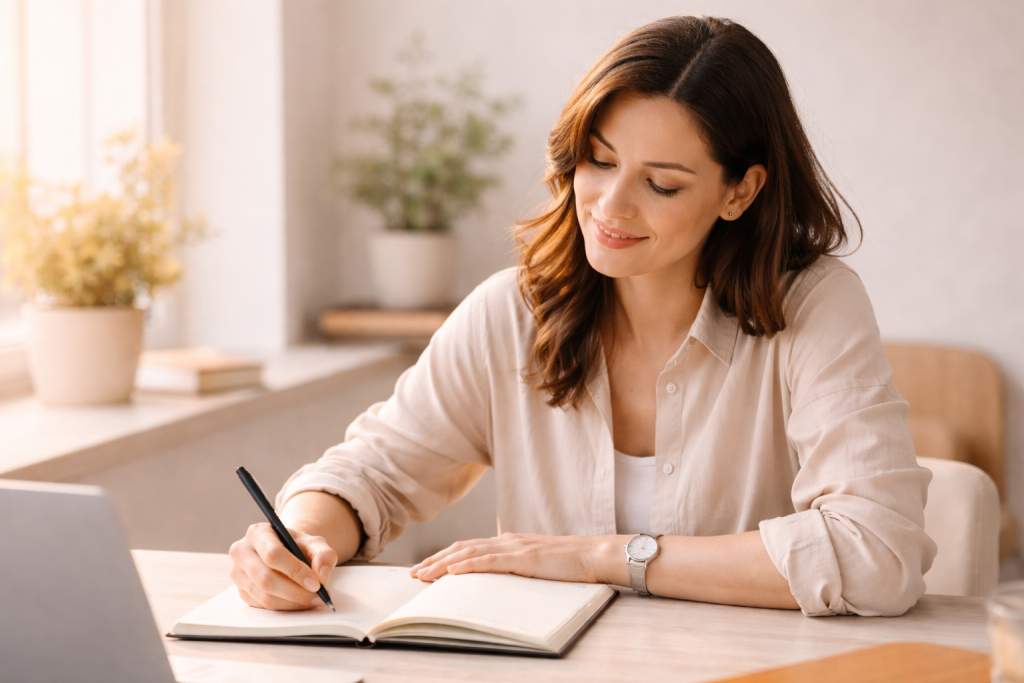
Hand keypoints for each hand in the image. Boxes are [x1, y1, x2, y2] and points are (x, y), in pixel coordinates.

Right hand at [229, 522, 337, 610]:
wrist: (285, 553)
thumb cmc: (298, 547)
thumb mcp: (314, 544)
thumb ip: (323, 555)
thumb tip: (322, 576)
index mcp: (258, 533)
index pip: (273, 555)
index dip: (296, 571)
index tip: (317, 584)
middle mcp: (242, 552)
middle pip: (266, 579)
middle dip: (296, 592)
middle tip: (318, 597)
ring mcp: (238, 574)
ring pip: (264, 596)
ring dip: (293, 603)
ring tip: (314, 600)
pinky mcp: (241, 592)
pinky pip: (263, 606)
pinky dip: (286, 607)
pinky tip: (301, 602)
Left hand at [409, 532, 603, 583]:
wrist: (593, 554)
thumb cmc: (568, 562)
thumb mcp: (535, 563)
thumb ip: (515, 565)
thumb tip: (497, 576)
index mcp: (509, 542)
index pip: (469, 548)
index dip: (445, 557)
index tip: (426, 567)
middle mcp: (507, 540)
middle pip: (462, 549)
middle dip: (436, 560)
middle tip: (414, 573)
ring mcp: (514, 547)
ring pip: (470, 554)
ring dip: (444, 564)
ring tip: (425, 575)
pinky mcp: (524, 558)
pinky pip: (490, 562)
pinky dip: (468, 566)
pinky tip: (453, 572)